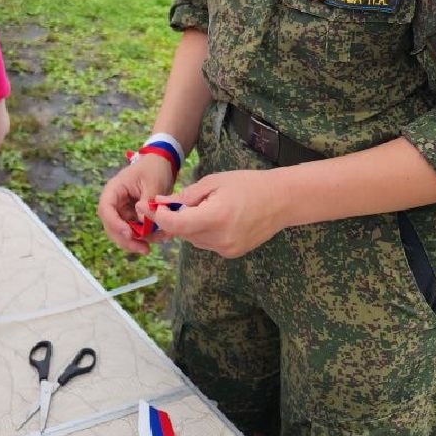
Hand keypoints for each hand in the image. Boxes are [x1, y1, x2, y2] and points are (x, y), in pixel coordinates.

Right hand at [98, 155, 176, 255]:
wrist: (163, 164)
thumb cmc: (154, 168)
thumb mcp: (153, 183)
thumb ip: (147, 203)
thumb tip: (142, 223)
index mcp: (114, 190)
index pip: (106, 210)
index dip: (114, 224)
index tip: (129, 233)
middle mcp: (115, 203)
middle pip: (112, 227)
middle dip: (126, 240)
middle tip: (144, 249)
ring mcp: (123, 212)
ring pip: (122, 233)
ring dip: (136, 242)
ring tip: (153, 245)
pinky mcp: (133, 217)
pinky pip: (135, 231)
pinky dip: (145, 237)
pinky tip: (158, 238)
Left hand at [149, 170, 286, 258]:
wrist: (282, 200)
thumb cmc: (248, 184)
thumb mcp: (214, 182)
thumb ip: (186, 196)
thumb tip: (160, 203)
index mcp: (215, 217)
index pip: (175, 224)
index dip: (159, 216)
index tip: (154, 205)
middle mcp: (220, 238)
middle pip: (182, 233)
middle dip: (174, 218)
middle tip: (176, 201)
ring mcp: (227, 249)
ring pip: (193, 239)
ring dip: (189, 225)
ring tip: (204, 207)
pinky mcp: (232, 253)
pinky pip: (207, 243)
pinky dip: (203, 232)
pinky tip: (217, 217)